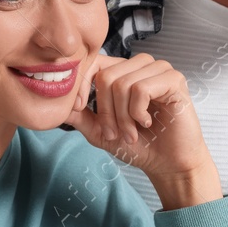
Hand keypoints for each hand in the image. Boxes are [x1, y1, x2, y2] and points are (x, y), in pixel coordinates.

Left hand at [63, 54, 222, 209]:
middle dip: (106, 112)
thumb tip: (54, 103)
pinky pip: (141, 89)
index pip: (94, 62)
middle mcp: (141, 65)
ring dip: (123, 117)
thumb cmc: (138, 145)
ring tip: (132, 133)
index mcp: (124, 70)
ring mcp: (159, 70)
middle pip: (106, 76)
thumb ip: (78, 115)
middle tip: (116, 133)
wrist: (167, 164)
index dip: (82, 84)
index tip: (81, 109)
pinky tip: (147, 122)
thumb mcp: (99, 131)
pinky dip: (138, 112)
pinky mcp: (174, 80)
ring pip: (123, 83)